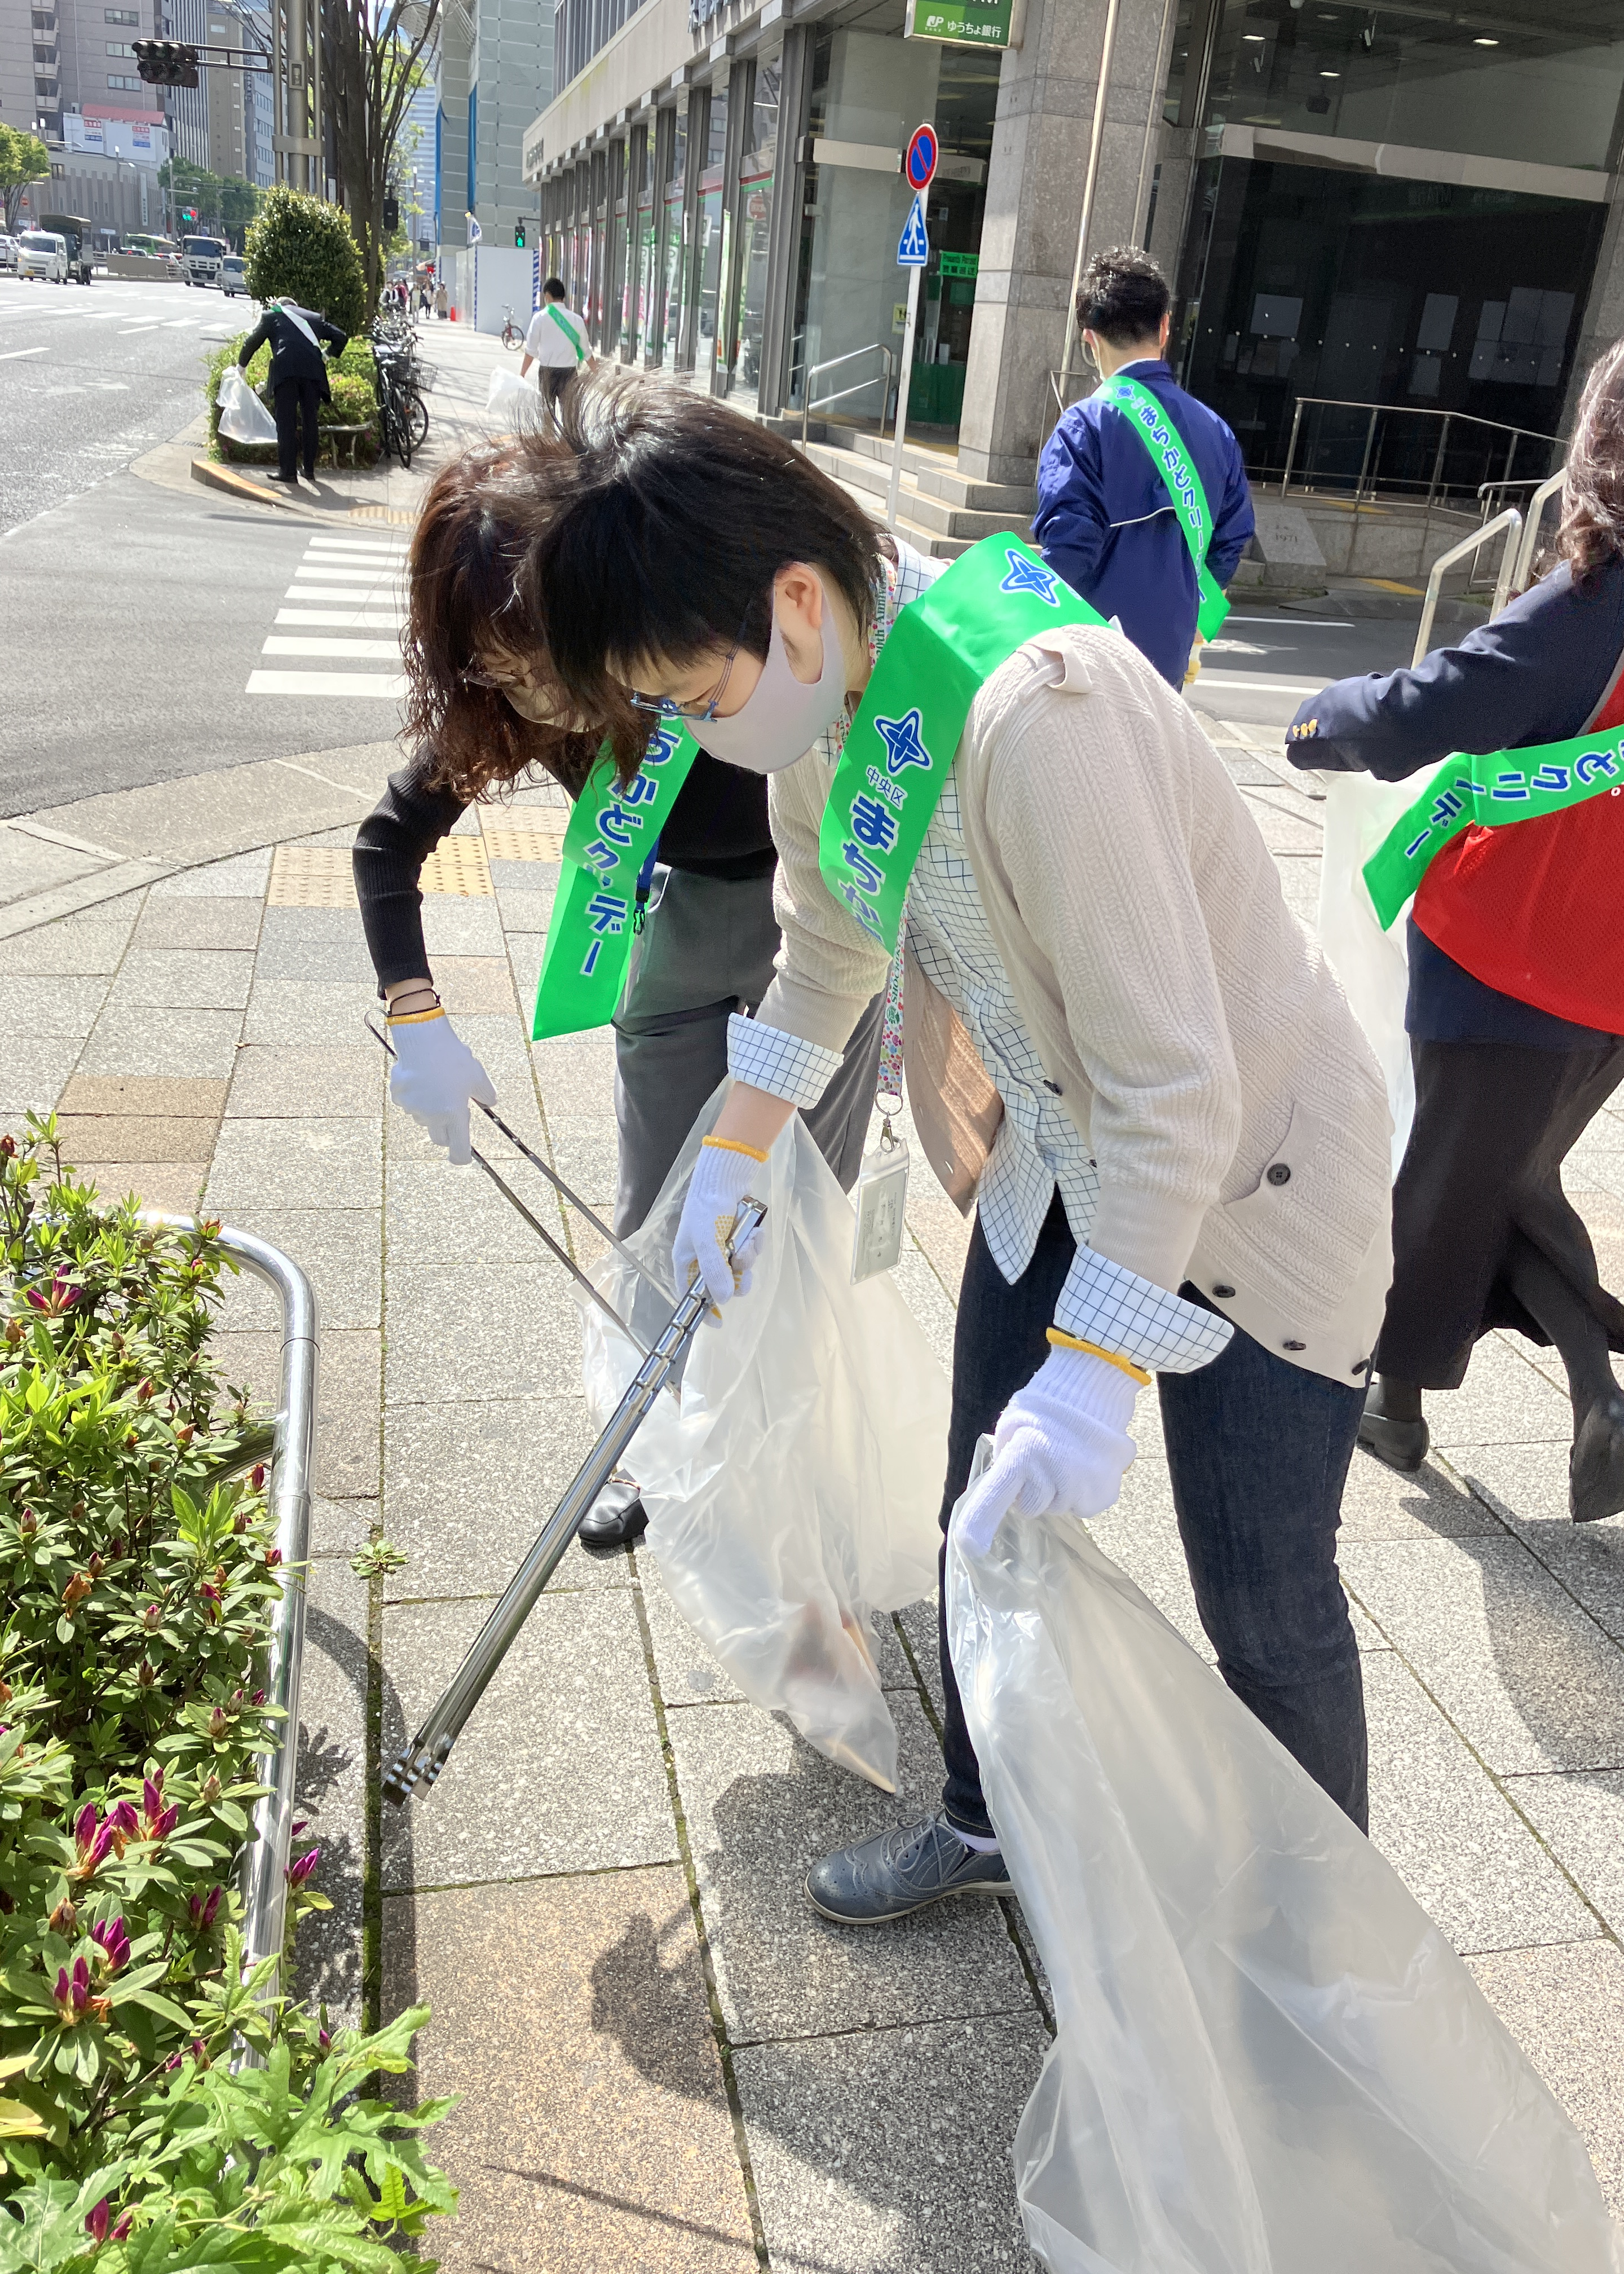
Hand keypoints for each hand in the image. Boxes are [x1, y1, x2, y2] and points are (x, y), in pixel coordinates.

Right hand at [387, 1011, 495, 1165]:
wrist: (423, 1039)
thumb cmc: (453, 1058)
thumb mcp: (477, 1075)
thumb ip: (486, 1094)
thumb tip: (490, 1102)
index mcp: (454, 1115)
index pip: (458, 1151)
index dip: (461, 1157)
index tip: (461, 1156)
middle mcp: (432, 1117)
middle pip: (439, 1138)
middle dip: (446, 1130)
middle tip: (451, 1110)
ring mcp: (413, 1108)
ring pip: (423, 1119)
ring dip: (430, 1110)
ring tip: (436, 1084)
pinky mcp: (399, 1097)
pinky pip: (408, 1104)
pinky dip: (415, 1096)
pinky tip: (420, 1077)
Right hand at [673, 1138, 768, 1312]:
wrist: (725, 1178)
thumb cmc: (707, 1209)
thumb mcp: (707, 1242)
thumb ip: (714, 1271)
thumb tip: (724, 1300)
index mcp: (686, 1261)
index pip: (690, 1294)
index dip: (703, 1309)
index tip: (718, 1323)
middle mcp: (704, 1258)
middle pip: (722, 1285)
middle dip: (736, 1278)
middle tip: (741, 1270)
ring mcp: (722, 1249)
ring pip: (740, 1269)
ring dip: (748, 1257)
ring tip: (747, 1239)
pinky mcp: (739, 1239)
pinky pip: (751, 1252)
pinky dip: (755, 1244)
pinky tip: (754, 1231)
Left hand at [955, 1346, 1139, 1556]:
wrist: (1093, 1391)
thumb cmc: (1045, 1409)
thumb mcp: (1013, 1428)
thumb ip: (1005, 1461)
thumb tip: (1001, 1491)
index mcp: (1025, 1451)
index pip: (998, 1491)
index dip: (981, 1520)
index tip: (969, 1545)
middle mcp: (1055, 1473)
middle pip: (1031, 1507)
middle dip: (1034, 1490)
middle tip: (1044, 1460)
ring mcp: (1083, 1487)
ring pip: (1059, 1507)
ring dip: (1060, 1490)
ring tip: (1068, 1458)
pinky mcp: (1104, 1496)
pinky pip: (1083, 1506)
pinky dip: (1083, 1492)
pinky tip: (1085, 1466)